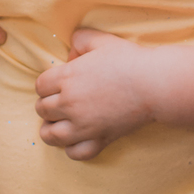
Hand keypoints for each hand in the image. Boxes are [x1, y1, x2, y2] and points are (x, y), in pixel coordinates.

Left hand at [34, 28, 158, 160]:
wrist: (154, 83)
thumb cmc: (129, 60)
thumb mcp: (101, 40)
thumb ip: (80, 40)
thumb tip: (70, 54)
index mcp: (67, 77)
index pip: (39, 86)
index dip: (47, 85)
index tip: (57, 85)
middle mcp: (69, 103)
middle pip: (42, 110)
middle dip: (48, 105)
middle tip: (61, 102)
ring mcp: (83, 125)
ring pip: (50, 135)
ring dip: (51, 129)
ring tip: (61, 123)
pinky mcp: (99, 139)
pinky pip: (74, 153)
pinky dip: (71, 148)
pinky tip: (77, 138)